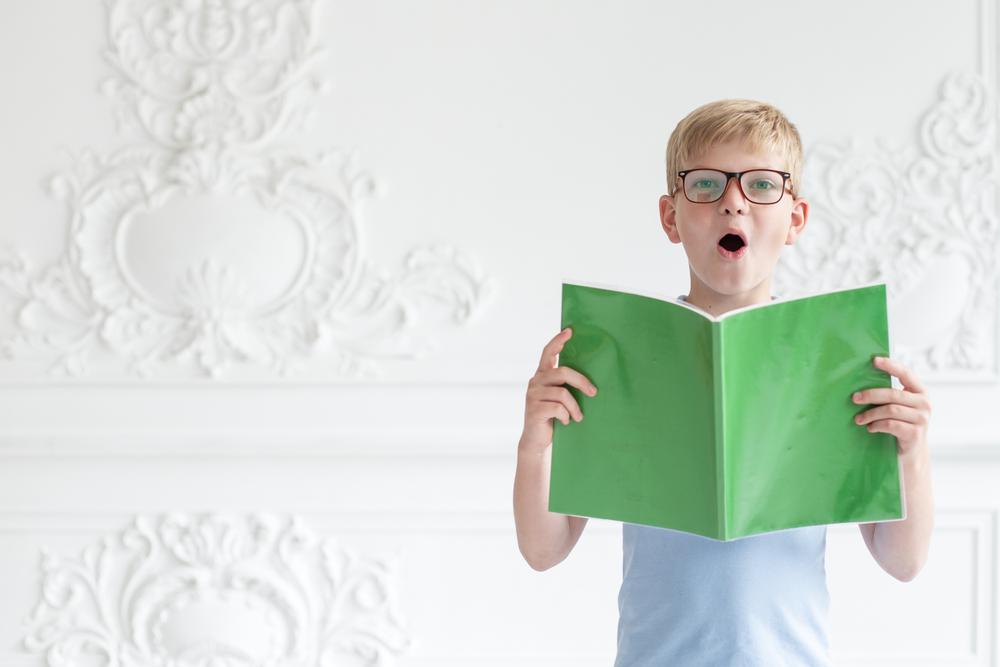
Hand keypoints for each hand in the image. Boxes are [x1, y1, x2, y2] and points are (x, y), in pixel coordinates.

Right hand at [519, 327, 597, 455]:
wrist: (537, 441)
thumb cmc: (552, 417)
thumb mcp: (557, 397)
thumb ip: (564, 386)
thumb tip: (591, 380)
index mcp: (542, 376)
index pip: (547, 353)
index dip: (558, 341)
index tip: (570, 331)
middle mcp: (535, 382)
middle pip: (562, 372)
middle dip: (581, 381)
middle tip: (594, 392)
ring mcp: (533, 395)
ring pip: (562, 393)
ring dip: (575, 407)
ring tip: (578, 417)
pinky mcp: (534, 409)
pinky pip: (558, 408)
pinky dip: (567, 416)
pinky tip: (566, 422)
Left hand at [852, 356, 930, 459]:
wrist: (911, 455)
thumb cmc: (899, 426)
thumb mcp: (898, 408)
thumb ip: (890, 395)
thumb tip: (861, 382)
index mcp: (920, 392)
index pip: (906, 373)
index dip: (890, 366)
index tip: (874, 360)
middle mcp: (924, 403)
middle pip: (893, 394)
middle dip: (871, 395)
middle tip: (854, 398)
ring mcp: (922, 419)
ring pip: (890, 410)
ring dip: (870, 414)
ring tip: (858, 419)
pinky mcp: (915, 434)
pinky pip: (891, 425)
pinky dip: (877, 425)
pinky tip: (870, 428)